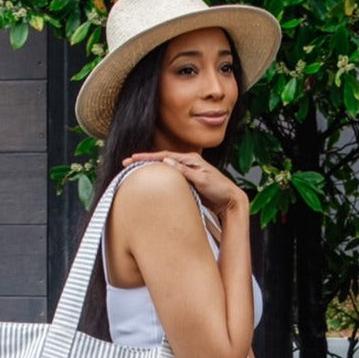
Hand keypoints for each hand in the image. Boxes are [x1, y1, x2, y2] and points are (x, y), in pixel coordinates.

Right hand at [122, 151, 245, 218]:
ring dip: (150, 169)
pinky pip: (170, 178)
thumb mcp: (202, 180)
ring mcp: (188, 173)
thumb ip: (184, 171)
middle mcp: (188, 164)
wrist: (231, 201)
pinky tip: (152, 182)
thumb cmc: (220, 190)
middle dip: (144, 161)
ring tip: (134, 171)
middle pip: (162, 160)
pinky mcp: (188, 182)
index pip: (164, 156)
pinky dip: (159, 178)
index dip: (147, 157)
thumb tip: (166, 161)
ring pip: (165, 169)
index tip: (132, 159)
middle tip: (126, 164)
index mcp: (191, 159)